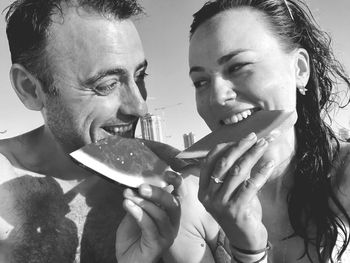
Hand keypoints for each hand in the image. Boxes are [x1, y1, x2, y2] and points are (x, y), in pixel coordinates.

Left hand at [116, 171, 183, 262]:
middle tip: (142, 186)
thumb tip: (140, 184)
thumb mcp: (135, 214)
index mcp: (170, 215)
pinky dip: (138, 213)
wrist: (127, 261)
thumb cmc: (132, 238)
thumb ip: (140, 202)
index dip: (177, 184)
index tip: (167, 173)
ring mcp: (166, 236)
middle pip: (173, 204)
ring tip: (128, 196)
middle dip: (158, 192)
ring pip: (160, 215)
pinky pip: (149, 226)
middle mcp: (172, 224)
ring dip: (143, 203)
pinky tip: (128, 206)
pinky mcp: (158, 245)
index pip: (177, 197)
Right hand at [198, 132, 274, 250]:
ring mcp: (221, 204)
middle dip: (240, 147)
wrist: (244, 239)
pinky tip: (270, 162)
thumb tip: (244, 147)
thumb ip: (231, 173)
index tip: (241, 138)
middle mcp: (208, 196)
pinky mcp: (236, 210)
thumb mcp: (230, 191)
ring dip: (252, 155)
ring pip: (237, 172)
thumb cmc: (238, 211)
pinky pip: (250, 185)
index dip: (225, 147)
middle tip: (255, 137)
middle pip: (224, 163)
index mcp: (203, 189)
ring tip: (264, 144)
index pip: (210, 161)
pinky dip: (261, 171)